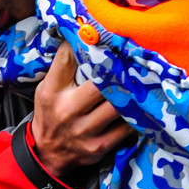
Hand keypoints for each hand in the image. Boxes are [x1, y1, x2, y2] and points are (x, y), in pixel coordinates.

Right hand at [31, 43, 130, 180]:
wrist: (48, 153)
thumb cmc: (52, 113)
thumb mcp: (48, 89)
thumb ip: (63, 68)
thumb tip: (87, 38)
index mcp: (51, 91)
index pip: (68, 59)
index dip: (86, 43)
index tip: (102, 35)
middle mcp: (67, 110)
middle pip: (100, 83)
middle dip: (118, 70)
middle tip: (133, 58)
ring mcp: (84, 130)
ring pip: (116, 105)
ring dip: (131, 93)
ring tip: (141, 80)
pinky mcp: (99, 146)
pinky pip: (125, 127)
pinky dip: (134, 115)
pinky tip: (139, 105)